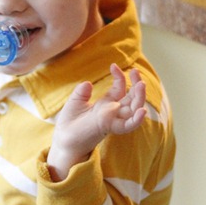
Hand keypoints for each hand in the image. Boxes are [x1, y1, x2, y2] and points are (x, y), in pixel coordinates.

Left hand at [47, 63, 146, 180]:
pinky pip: (127, 126)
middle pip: (132, 98)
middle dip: (137, 84)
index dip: (120, 76)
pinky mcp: (109, 128)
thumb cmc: (69, 123)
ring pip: (134, 110)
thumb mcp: (75, 102)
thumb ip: (82, 92)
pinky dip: (136, 120)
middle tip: (136, 71)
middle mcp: (113, 112)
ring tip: (142, 84)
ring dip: (140, 98)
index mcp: (106, 104)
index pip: (120, 89)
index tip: (113, 65)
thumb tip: (88, 83)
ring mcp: (113, 120)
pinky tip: (142, 111)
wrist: (63, 138)